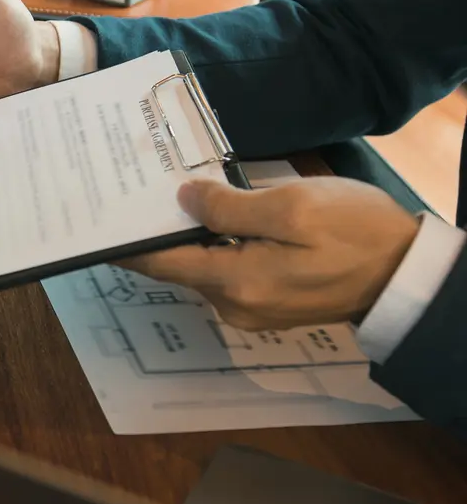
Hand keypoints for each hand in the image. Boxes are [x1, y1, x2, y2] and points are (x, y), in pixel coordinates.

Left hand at [117, 176, 419, 329]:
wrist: (408, 274)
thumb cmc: (357, 234)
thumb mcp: (293, 207)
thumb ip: (231, 207)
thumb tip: (183, 200)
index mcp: (234, 281)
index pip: (160, 263)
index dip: (125, 244)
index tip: (93, 227)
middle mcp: (232, 304)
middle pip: (178, 266)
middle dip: (155, 233)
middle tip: (130, 196)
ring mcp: (250, 308)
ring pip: (202, 268)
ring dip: (187, 238)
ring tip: (169, 199)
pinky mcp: (268, 302)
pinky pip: (226, 271)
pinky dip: (213, 247)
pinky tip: (212, 219)